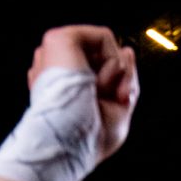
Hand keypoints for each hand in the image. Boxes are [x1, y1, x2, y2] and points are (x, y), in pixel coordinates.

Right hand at [28, 26, 138, 161]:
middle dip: (118, 82)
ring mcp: (53, 53)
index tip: (120, 106)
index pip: (99, 75)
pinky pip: (103, 37)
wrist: (71, 143)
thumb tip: (127, 50)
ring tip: (101, 96)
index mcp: (61, 88)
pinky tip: (101, 83)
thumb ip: (124, 80)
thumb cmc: (91, 139)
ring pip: (104, 50)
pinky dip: (114, 62)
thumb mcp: (117, 111)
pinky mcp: (58, 39)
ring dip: (116, 74)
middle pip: (104, 62)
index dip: (117, 89)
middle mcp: (54, 69)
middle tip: (114, 103)